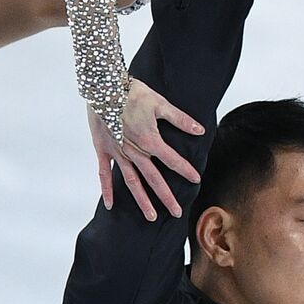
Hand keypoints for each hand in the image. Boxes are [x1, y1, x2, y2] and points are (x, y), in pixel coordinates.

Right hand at [88, 76, 203, 220]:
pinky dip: (107, 189)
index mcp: (150, 140)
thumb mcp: (160, 103)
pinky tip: (111, 205)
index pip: (173, 160)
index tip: (196, 180)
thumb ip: (180, 119)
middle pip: (154, 178)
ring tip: (152, 216)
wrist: (103, 87)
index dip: (186, 170)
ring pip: (132, 181)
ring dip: (142, 200)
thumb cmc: (132, 93)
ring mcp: (117, 152)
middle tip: (177, 212)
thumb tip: (199, 130)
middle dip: (167, 196)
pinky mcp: (103, 149)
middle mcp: (134, 151)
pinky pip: (105, 173)